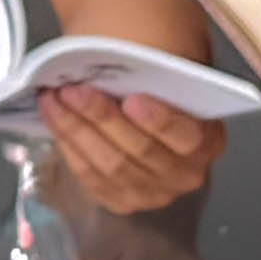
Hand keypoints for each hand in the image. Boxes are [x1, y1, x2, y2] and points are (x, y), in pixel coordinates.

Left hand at [34, 80, 221, 216]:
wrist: (151, 110)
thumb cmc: (159, 86)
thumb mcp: (167, 74)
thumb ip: (155, 73)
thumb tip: (119, 58)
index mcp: (207, 140)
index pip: (187, 136)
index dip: (160, 120)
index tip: (132, 98)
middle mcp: (185, 174)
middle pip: (140, 150)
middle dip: (101, 118)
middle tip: (71, 89)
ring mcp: (153, 193)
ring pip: (110, 165)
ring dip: (76, 130)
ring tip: (53, 99)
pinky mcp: (123, 201)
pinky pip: (91, 178)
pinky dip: (69, 146)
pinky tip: (54, 120)